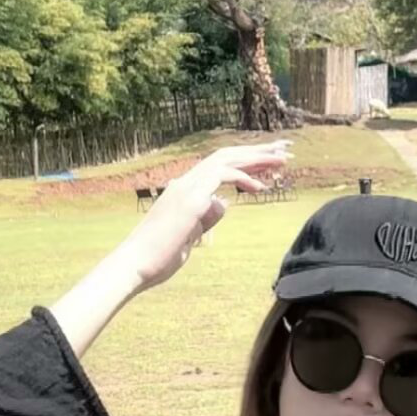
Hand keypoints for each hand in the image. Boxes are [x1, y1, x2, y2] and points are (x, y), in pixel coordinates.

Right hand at [118, 141, 292, 289]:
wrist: (134, 265)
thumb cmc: (158, 257)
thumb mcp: (190, 234)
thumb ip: (206, 217)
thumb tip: (223, 203)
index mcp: (184, 190)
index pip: (219, 168)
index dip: (245, 164)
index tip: (268, 166)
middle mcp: (185, 183)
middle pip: (226, 156)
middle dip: (256, 152)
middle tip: (282, 150)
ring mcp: (186, 188)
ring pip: (226, 159)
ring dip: (256, 158)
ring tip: (281, 159)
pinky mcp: (191, 199)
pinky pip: (222, 175)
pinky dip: (243, 177)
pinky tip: (261, 187)